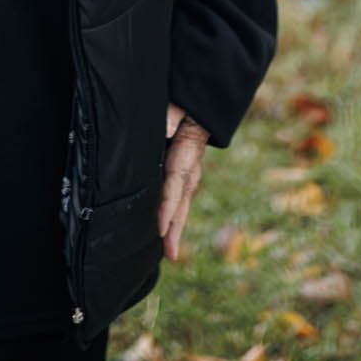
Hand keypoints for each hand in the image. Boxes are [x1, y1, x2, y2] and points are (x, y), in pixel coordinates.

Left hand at [158, 103, 210, 262]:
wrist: (201, 107)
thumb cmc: (185, 106)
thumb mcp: (179, 106)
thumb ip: (172, 114)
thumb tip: (166, 128)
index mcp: (186, 156)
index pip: (175, 185)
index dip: (167, 208)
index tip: (160, 229)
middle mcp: (190, 171)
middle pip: (181, 204)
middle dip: (175, 229)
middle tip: (170, 255)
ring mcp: (189, 175)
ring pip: (181, 206)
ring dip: (175, 228)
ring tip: (170, 253)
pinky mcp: (183, 176)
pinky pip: (178, 200)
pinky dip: (173, 217)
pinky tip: (166, 232)